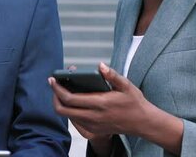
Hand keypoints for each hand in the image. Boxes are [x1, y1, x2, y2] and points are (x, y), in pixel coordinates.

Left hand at [49, 63, 182, 153]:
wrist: (143, 123)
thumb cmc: (135, 103)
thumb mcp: (126, 86)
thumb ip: (112, 75)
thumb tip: (100, 65)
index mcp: (100, 104)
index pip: (70, 98)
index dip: (57, 89)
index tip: (52, 79)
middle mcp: (93, 117)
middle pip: (62, 110)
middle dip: (54, 96)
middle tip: (54, 85)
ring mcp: (92, 125)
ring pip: (67, 116)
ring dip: (61, 103)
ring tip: (63, 90)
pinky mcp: (93, 130)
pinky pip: (75, 121)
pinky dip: (69, 110)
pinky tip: (73, 100)